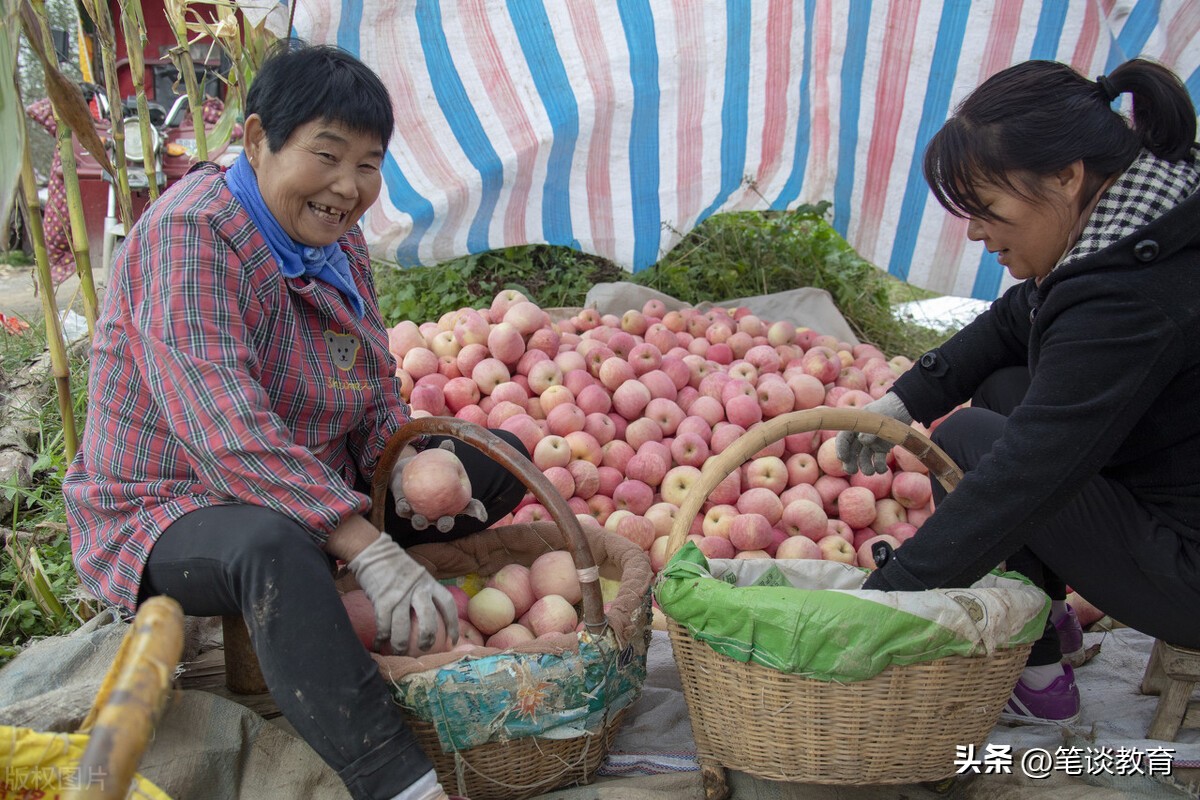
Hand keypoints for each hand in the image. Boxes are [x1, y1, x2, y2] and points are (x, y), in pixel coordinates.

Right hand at [347, 532, 458, 653]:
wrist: (373, 552)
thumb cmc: (396, 566)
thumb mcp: (418, 575)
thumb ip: (424, 592)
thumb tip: (429, 616)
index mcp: (429, 582)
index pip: (447, 604)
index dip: (453, 624)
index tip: (453, 641)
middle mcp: (417, 589)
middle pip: (428, 619)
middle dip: (428, 638)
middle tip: (425, 648)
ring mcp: (399, 595)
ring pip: (403, 627)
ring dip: (400, 644)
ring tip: (399, 651)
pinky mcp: (381, 600)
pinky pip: (384, 624)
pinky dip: (382, 636)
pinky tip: (380, 643)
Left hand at [390, 439, 487, 532]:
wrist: (407, 468)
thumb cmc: (430, 465)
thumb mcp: (440, 459)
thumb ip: (446, 453)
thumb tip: (449, 442)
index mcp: (452, 502)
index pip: (468, 508)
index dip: (476, 512)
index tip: (481, 515)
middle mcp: (437, 512)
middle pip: (444, 523)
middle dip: (445, 525)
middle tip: (445, 521)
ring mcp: (419, 513)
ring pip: (421, 523)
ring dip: (421, 523)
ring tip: (420, 519)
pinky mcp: (403, 509)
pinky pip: (403, 510)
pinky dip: (404, 509)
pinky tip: (404, 506)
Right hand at [834, 392, 912, 474]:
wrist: (904, 407)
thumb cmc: (889, 408)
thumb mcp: (878, 417)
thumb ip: (870, 429)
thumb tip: (862, 440)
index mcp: (855, 426)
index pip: (843, 438)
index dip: (841, 448)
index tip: (843, 458)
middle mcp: (861, 436)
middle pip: (851, 452)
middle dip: (850, 462)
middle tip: (852, 471)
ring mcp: (871, 443)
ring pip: (864, 458)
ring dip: (865, 467)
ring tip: (870, 472)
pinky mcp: (882, 448)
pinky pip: (878, 460)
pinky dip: (879, 466)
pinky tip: (883, 470)